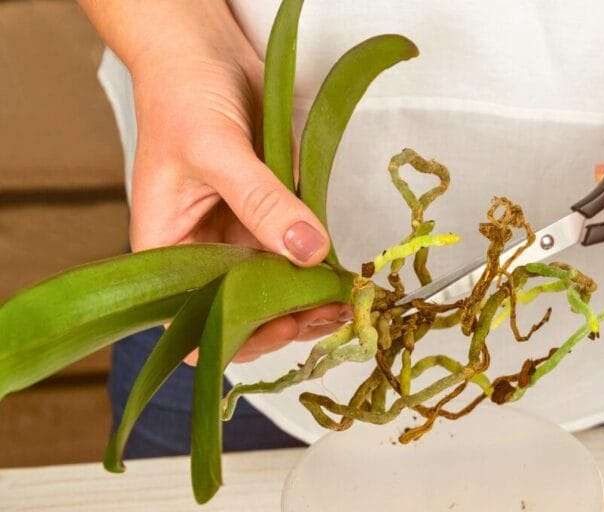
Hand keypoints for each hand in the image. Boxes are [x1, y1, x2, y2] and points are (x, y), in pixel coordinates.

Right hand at [78, 0, 350, 362]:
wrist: (203, 52)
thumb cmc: (182, 95)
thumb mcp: (215, 150)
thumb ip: (262, 203)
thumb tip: (308, 252)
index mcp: (169, 250)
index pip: (193, 322)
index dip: (236, 335)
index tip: (283, 321)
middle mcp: (205, 251)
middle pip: (244, 312)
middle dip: (288, 318)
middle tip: (333, 309)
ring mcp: (239, 235)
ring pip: (277, 285)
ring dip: (311, 295)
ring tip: (347, 294)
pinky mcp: (271, 214)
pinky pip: (297, 249)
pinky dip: (321, 263)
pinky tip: (344, 267)